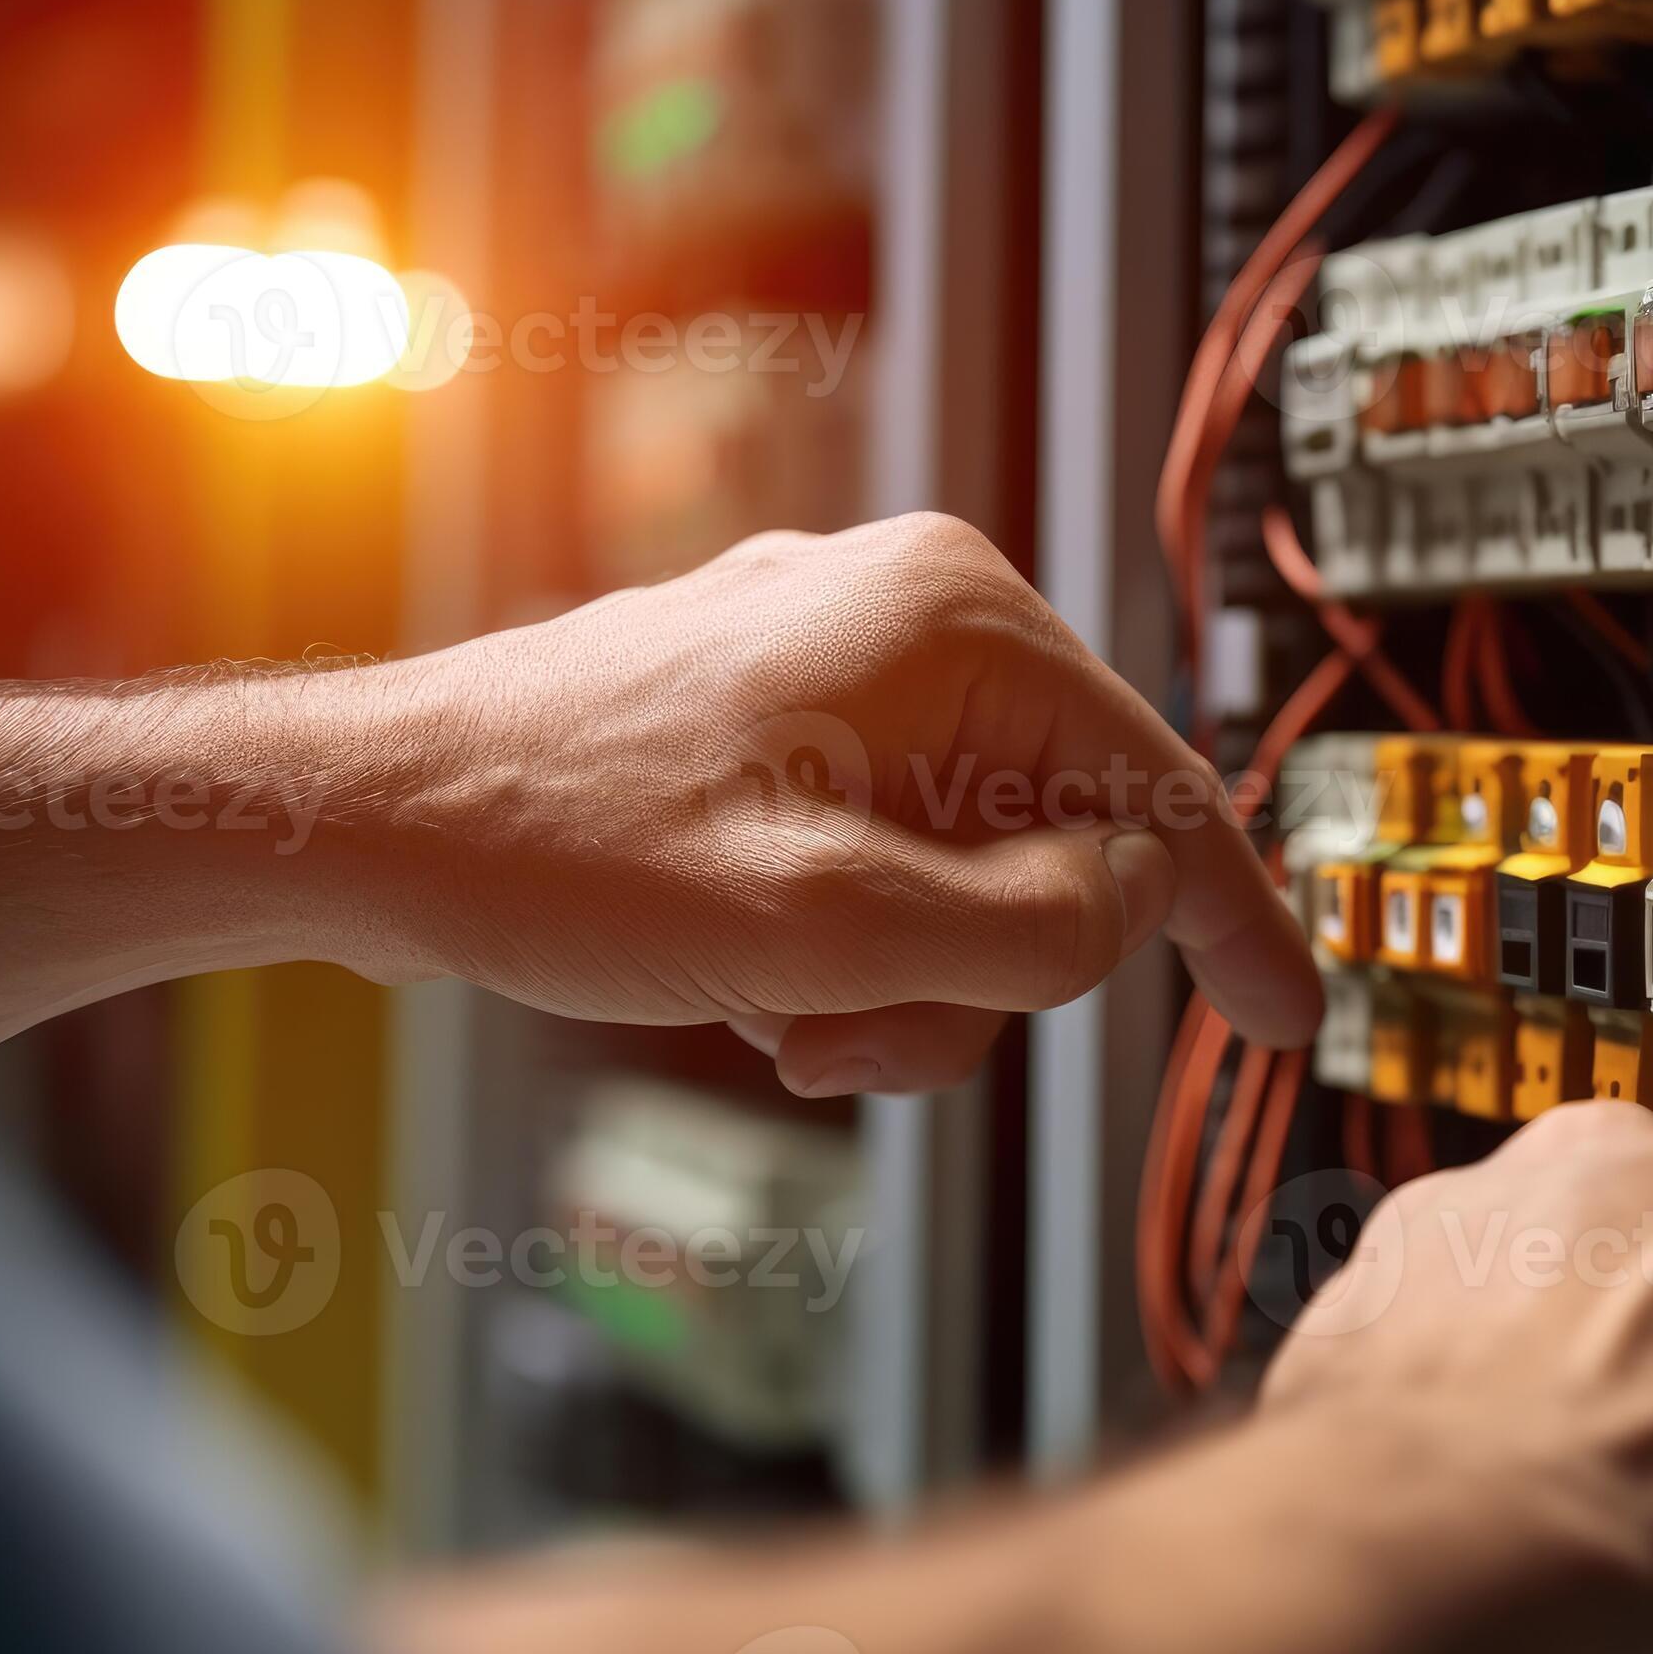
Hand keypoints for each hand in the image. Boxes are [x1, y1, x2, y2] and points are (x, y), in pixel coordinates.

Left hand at [0, 513, 1317, 1080]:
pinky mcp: (780, 699)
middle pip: (1059, 837)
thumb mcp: (835, 930)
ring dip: (905, 973)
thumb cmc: (566, 856)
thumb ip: (1032, 928)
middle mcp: (916, 606)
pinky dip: (851, 934)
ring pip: (972, 857)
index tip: (1289, 1023)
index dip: (1236, 922)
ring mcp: (843, 648)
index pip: (1159, 789)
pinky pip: (890, 838)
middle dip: (985, 972)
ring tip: (785, 1018)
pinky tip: (753, 975)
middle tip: (856, 1046)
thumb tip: (1131, 909)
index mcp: (958, 621)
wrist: (363, 820)